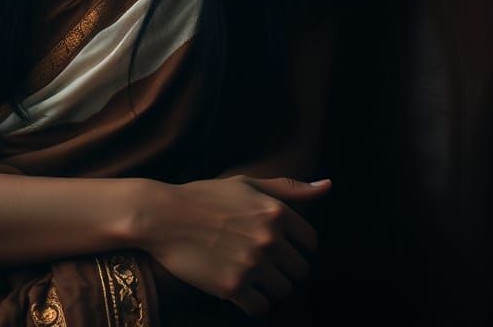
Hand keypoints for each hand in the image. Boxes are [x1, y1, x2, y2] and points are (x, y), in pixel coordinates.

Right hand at [140, 175, 330, 318]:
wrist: (164, 216)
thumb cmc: (205, 197)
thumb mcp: (247, 184)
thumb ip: (289, 188)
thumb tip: (328, 186)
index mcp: (276, 212)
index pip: (311, 243)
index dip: (298, 247)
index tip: (281, 248)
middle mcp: (269, 239)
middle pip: (300, 272)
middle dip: (285, 269)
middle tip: (263, 262)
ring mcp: (252, 265)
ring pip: (283, 291)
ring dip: (270, 286)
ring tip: (250, 273)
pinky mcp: (233, 288)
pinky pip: (261, 308)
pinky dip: (253, 302)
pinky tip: (239, 287)